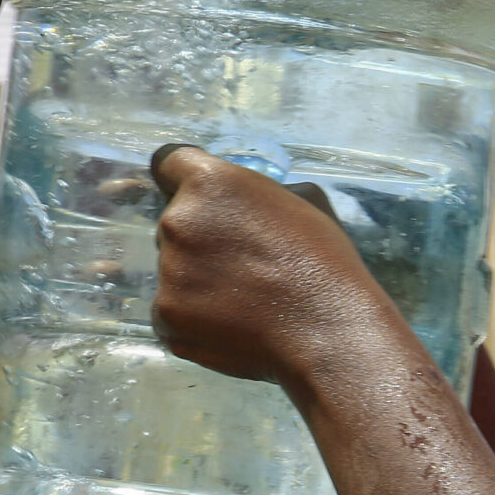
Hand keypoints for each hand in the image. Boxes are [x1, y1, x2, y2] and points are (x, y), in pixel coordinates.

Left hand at [149, 145, 385, 385]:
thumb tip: (253, 207)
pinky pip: (172, 312)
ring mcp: (167, 273)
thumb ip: (263, 195)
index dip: (185, 182)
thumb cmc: (326, 263)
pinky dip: (195, 319)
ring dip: (198, 281)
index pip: (168, 163)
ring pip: (174, 271)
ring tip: (245, 302)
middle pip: (174, 224)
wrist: (328, 332)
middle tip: (243, 265)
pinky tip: (233, 326)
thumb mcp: (307, 204)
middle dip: (200, 240)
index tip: (203, 203)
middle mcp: (177, 222)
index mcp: (210, 184)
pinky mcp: (166, 318)